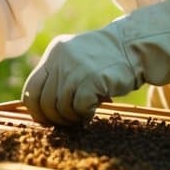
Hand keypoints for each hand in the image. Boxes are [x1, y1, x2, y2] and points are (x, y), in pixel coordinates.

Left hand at [22, 0, 169, 124]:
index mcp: (55, 51)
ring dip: (71, 118)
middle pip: (43, 102)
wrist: (137, 46)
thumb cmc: (109, 59)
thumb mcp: (79, 58)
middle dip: (54, 118)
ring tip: (84, 114)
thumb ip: (61, 75)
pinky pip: (78, 108)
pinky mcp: (90, 79)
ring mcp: (75, 69)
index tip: (47, 120)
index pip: (31, 87)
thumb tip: (45, 109)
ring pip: (60, 108)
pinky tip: (94, 110)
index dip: (36, 109)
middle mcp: (61, 58)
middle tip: (68, 122)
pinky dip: (85, 114)